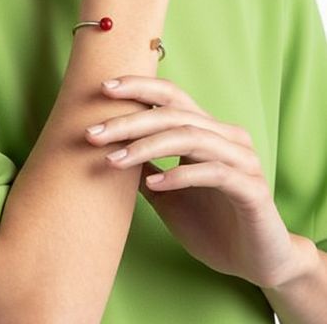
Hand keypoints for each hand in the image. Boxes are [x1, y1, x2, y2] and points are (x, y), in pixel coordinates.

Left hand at [84, 75, 304, 287]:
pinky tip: (155, 185)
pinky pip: (214, 172)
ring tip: (113, 161)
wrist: (254, 261)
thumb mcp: (164, 192)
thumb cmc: (208, 221)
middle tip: (93, 133)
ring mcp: (242, 160)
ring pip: (190, 137)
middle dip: (129, 121)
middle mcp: (226, 137)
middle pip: (174, 114)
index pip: (171, 96)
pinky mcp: (252, 189)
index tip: (103, 88)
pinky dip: (181, 175)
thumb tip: (105, 149)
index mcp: (206, 131)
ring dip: (147, 147)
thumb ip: (143, 168)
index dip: (139, 86)